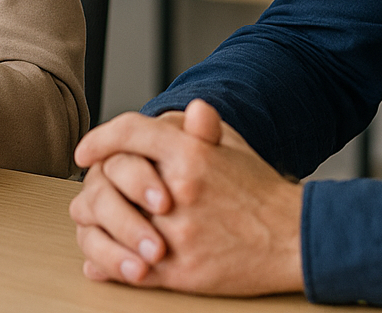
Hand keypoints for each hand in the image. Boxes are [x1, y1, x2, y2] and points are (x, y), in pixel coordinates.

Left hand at [70, 99, 304, 295]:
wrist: (295, 239)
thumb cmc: (262, 191)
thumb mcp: (235, 147)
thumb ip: (203, 128)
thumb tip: (190, 109)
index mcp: (191, 154)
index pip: (130, 133)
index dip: (101, 138)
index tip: (85, 151)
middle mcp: (178, 192)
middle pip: (108, 180)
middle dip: (94, 183)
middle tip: (91, 188)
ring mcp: (176, 234)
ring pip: (110, 227)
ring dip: (94, 225)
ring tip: (93, 223)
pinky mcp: (179, 271)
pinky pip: (127, 268)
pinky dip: (106, 264)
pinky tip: (99, 260)